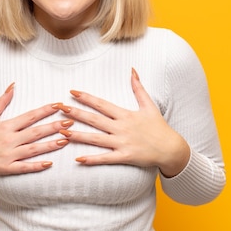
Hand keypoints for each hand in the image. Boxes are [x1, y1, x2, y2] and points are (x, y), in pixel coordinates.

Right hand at [0, 83, 72, 181]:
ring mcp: (8, 155)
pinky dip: (36, 166)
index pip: (29, 116)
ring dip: (50, 145)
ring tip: (66, 140)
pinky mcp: (6, 168)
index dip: (45, 110)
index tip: (59, 105)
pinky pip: (23, 167)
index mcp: (5, 126)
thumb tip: (13, 85)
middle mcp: (8, 140)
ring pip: (33, 149)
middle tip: (70, 123)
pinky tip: (49, 164)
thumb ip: (1, 101)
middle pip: (35, 132)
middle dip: (53, 127)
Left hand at [60, 69, 189, 177]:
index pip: (102, 104)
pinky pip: (106, 158)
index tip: (72, 92)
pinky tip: (78, 159)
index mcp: (125, 114)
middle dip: (76, 113)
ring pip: (96, 139)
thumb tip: (132, 70)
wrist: (171, 149)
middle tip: (59, 108)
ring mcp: (122, 143)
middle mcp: (122, 128)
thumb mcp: (149, 105)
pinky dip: (92, 159)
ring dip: (78, 135)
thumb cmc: (159, 127)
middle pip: (95, 119)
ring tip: (62, 132)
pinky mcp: (125, 157)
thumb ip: (138, 88)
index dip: (86, 98)